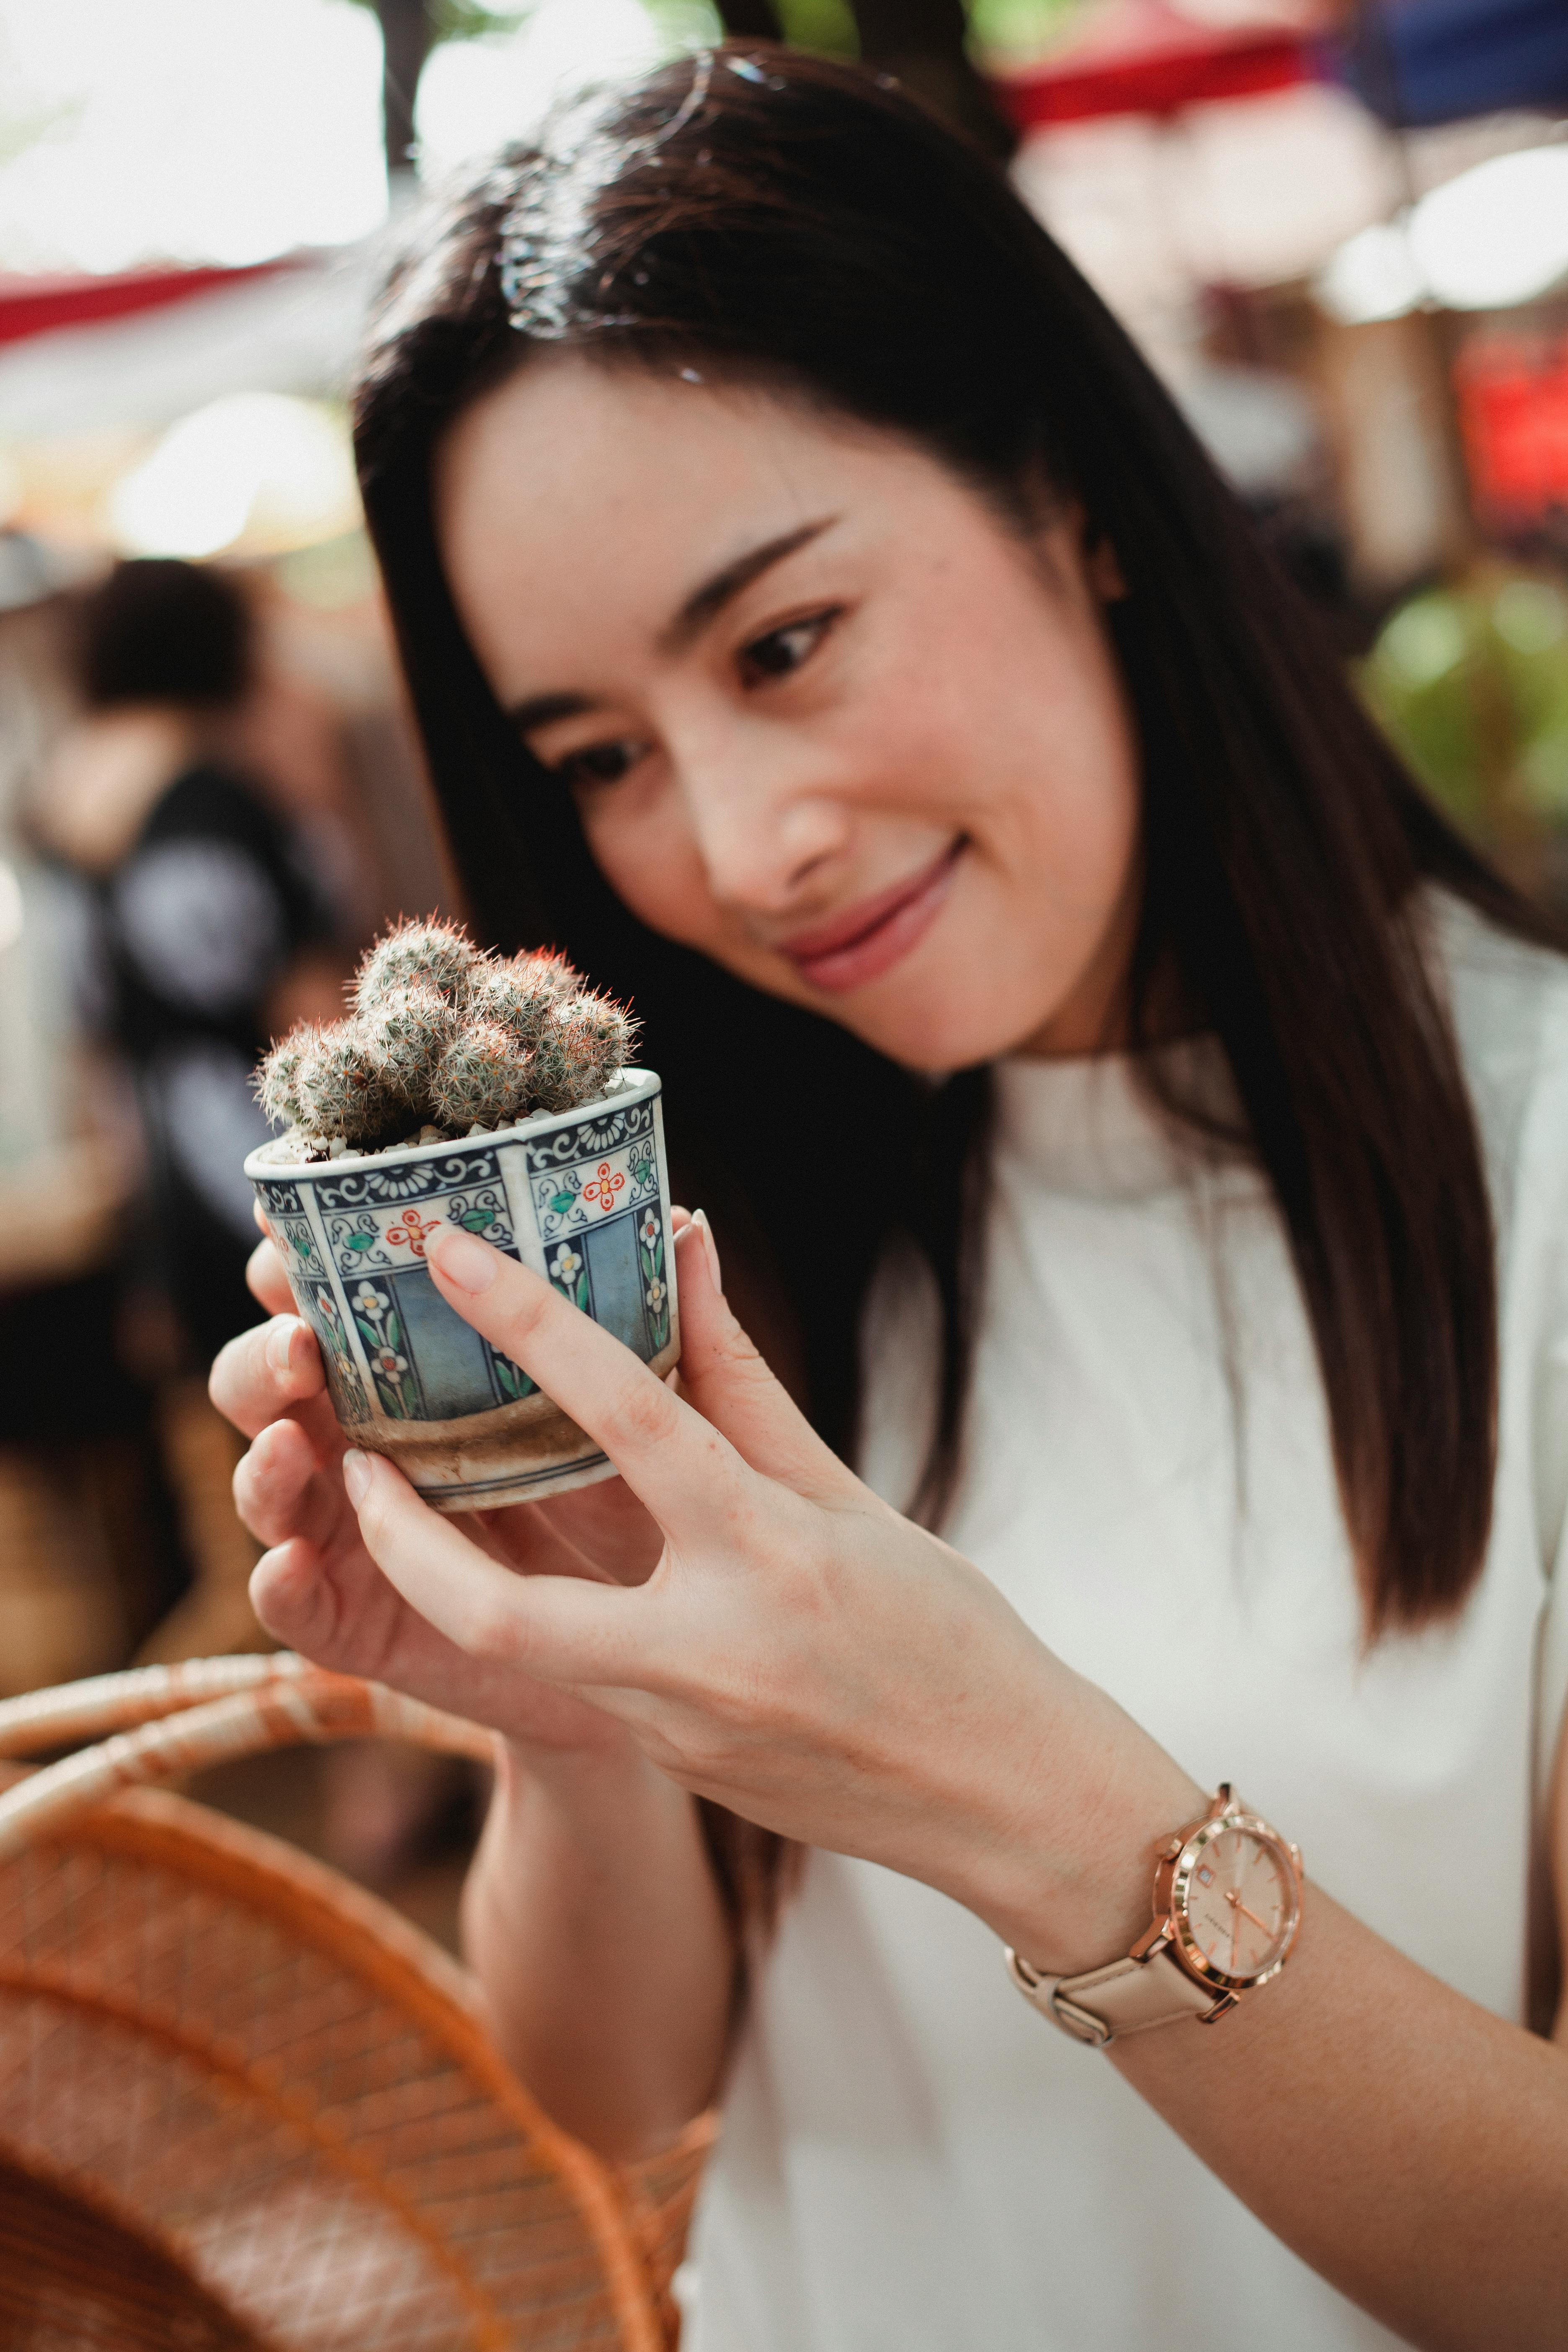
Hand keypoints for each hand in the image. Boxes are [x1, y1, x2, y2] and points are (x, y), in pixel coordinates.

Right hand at [211, 1224, 669, 1759]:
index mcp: (426, 1372)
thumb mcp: (677, 1432)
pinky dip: (282, 1584)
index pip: (347, 1299)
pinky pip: (300, 1607)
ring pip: (273, 1487)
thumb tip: (691, 1225)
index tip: (285, 1220)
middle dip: (267, 1355)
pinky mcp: (362, 1627)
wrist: (674, 1654)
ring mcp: (354, 1535)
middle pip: (277, 1383)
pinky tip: (289, 1564)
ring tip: (295, 1444)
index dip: (306, 1260)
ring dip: (265, 1462)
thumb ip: (675, 1342)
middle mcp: (370, 1438)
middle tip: (300, 1341)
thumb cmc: (659, 1519)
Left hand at [335, 1211, 1201, 1966]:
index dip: (529, 1324)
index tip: (447, 1251)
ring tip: (411, 1499)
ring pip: (520, 1652)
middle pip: (496, 1612)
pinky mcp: (669, 1767)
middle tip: (354, 1457)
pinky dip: (550, 1614)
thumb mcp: (851, 1498)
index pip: (630, 1418)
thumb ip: (744, 1385)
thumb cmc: (949, 1634)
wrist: (1005, 1800)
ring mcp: (677, 1731)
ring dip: (446, 1577)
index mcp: (771, 1555)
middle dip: (398, 1538)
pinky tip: (551, 1569)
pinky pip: (582, 1678)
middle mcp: (709, 1652)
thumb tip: (685, 1249)